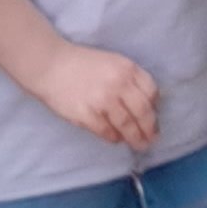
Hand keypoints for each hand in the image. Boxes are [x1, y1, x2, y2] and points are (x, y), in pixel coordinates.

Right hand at [29, 43, 159, 149]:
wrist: (51, 65)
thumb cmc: (83, 64)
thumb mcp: (112, 62)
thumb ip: (129, 79)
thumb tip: (146, 104)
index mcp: (127, 68)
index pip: (151, 92)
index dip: (155, 107)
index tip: (154, 117)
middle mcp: (118, 84)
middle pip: (143, 112)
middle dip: (149, 129)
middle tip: (151, 139)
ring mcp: (102, 100)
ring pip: (127, 125)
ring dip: (135, 138)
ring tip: (138, 144)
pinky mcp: (87, 115)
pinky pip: (107, 132)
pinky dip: (113, 137)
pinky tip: (115, 138)